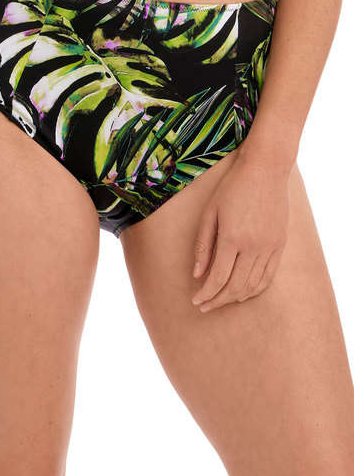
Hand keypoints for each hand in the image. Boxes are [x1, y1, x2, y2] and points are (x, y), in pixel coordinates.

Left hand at [191, 153, 289, 312]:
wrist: (265, 169)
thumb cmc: (232, 187)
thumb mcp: (209, 213)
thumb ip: (203, 245)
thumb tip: (197, 274)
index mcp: (233, 238)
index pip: (218, 278)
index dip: (205, 294)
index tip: (195, 301)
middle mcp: (254, 246)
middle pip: (235, 286)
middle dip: (217, 300)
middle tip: (204, 306)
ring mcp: (270, 246)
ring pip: (253, 285)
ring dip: (235, 297)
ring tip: (220, 301)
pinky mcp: (280, 244)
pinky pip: (268, 276)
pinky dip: (255, 289)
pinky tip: (242, 292)